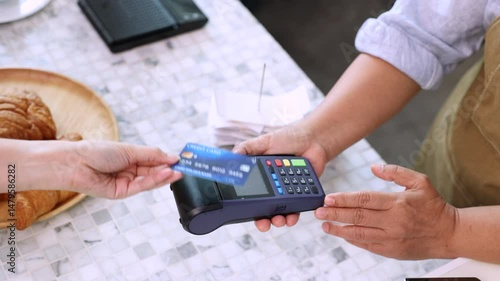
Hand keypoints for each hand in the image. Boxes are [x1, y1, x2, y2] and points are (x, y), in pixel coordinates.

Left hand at [64, 141, 181, 198]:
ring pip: (150, 180)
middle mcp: (129, 170)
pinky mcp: (122, 192)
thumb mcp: (129, 150)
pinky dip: (155, 181)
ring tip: (178, 171)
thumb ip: (152, 154)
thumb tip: (172, 156)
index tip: (182, 159)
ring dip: (164, 176)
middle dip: (169, 169)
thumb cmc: (97, 151)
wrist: (75, 162)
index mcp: (130, 158)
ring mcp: (126, 182)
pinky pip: (142, 186)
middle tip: (185, 168)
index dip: (167, 160)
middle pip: (154, 171)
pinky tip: (165, 174)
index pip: (153, 160)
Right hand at [233, 122, 328, 231]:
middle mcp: (271, 186)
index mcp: (259, 176)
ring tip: (279, 220)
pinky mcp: (300, 194)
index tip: (243, 213)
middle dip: (262, 220)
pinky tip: (291, 218)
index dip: (246, 206)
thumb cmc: (287, 138)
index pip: (249, 194)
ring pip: (279, 212)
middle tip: (263, 223)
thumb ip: (245, 149)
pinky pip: (296, 209)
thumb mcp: (263, 142)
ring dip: (278, 220)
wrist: (313, 138)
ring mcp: (286, 191)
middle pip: (263, 209)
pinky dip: (293, 216)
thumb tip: (228, 159)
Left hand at [315, 164, 457, 259]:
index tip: (328, 198)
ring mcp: (392, 238)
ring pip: (359, 234)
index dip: (344, 199)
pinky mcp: (392, 251)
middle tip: (318, 212)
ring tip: (324, 225)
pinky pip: (368, 245)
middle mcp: (393, 221)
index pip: (365, 200)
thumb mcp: (419, 182)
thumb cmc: (433, 206)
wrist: (449, 234)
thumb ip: (395, 172)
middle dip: (335, 214)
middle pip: (358, 217)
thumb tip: (374, 167)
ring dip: (339, 230)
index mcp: (398, 202)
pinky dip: (353, 240)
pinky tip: (342, 234)